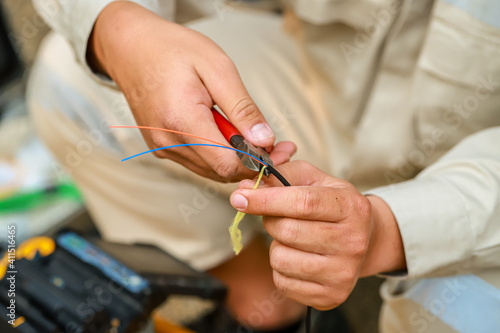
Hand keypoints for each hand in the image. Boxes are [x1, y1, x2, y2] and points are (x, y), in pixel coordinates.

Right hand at [88, 2, 275, 180]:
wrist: (132, 47)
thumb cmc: (173, 50)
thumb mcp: (218, 68)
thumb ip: (242, 108)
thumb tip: (264, 140)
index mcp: (181, 120)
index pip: (227, 164)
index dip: (257, 161)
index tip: (276, 148)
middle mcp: (167, 141)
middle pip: (221, 172)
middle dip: (251, 161)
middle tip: (272, 141)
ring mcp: (162, 147)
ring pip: (210, 170)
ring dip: (235, 158)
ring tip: (249, 132)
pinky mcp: (161, 147)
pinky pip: (198, 162)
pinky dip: (217, 153)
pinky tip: (226, 133)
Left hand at [229, 161, 405, 309]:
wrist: (364, 239)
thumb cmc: (332, 204)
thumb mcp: (313, 180)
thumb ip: (280, 177)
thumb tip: (245, 188)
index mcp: (351, 207)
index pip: (303, 203)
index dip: (266, 200)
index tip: (239, 198)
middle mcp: (354, 242)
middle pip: (288, 232)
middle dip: (271, 221)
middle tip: (278, 217)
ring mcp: (344, 272)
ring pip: (281, 259)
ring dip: (276, 247)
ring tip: (292, 240)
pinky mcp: (332, 295)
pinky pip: (283, 282)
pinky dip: (280, 269)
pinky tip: (297, 258)